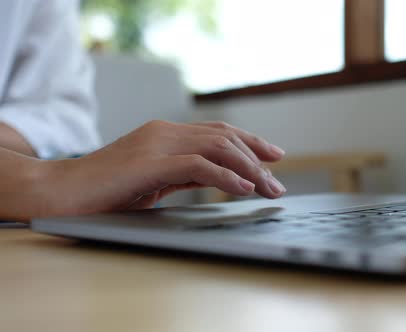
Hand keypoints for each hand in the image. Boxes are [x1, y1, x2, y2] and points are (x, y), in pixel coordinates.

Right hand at [36, 121, 285, 217]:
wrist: (60, 192)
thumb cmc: (105, 191)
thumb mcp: (154, 180)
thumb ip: (183, 174)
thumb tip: (219, 178)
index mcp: (166, 134)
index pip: (218, 132)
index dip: (250, 142)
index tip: (274, 157)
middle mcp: (165, 133)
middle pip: (225, 138)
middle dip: (258, 158)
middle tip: (278, 182)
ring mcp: (157, 144)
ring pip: (218, 148)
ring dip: (250, 169)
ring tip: (269, 188)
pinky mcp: (150, 163)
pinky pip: (199, 166)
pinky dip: (226, 176)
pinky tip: (245, 188)